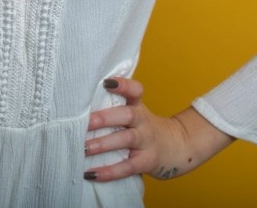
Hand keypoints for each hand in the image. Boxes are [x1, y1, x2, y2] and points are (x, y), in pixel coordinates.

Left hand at [83, 77, 232, 181]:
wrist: (177, 148)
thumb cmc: (145, 129)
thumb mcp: (136, 114)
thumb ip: (114, 108)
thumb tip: (79, 109)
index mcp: (138, 107)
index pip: (135, 91)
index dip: (123, 85)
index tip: (107, 82)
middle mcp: (143, 122)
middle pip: (128, 115)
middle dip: (105, 118)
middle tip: (84, 122)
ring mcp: (147, 142)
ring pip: (126, 140)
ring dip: (103, 144)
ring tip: (84, 148)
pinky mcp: (147, 161)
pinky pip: (128, 167)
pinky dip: (109, 171)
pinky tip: (91, 173)